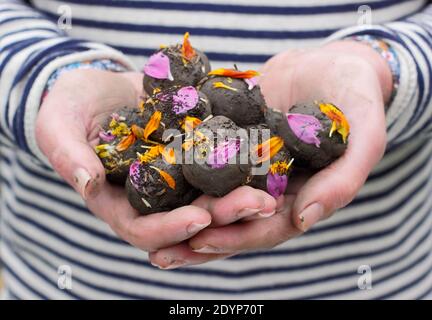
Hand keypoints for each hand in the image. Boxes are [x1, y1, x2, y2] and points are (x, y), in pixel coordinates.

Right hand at [36, 69, 275, 254]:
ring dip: (242, 199)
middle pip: (190, 219)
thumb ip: (65, 153)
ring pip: (212, 197)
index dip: (171, 229)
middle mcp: (154, 198)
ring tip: (273, 192)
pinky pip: (222, 167)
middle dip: (223, 217)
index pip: (144, 230)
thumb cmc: (73, 104)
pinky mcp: (196, 155)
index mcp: (118, 203)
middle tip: (258, 206)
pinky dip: (244, 168)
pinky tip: (268, 161)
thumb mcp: (59, 123)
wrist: (103, 84)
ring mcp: (178, 178)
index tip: (199, 218)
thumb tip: (87, 182)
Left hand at [149, 40, 391, 267]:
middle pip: (234, 221)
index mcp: (302, 196)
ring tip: (144, 230)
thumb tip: (306, 220)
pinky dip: (182, 173)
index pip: (268, 228)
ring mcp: (250, 166)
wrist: (332, 61)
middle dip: (198, 238)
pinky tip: (151, 178)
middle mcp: (272, 188)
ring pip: (214, 198)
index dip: (237, 238)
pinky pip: (206, 160)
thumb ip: (343, 179)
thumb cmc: (356, 96)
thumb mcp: (365, 134)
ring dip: (182, 216)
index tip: (201, 242)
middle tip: (159, 253)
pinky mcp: (232, 142)